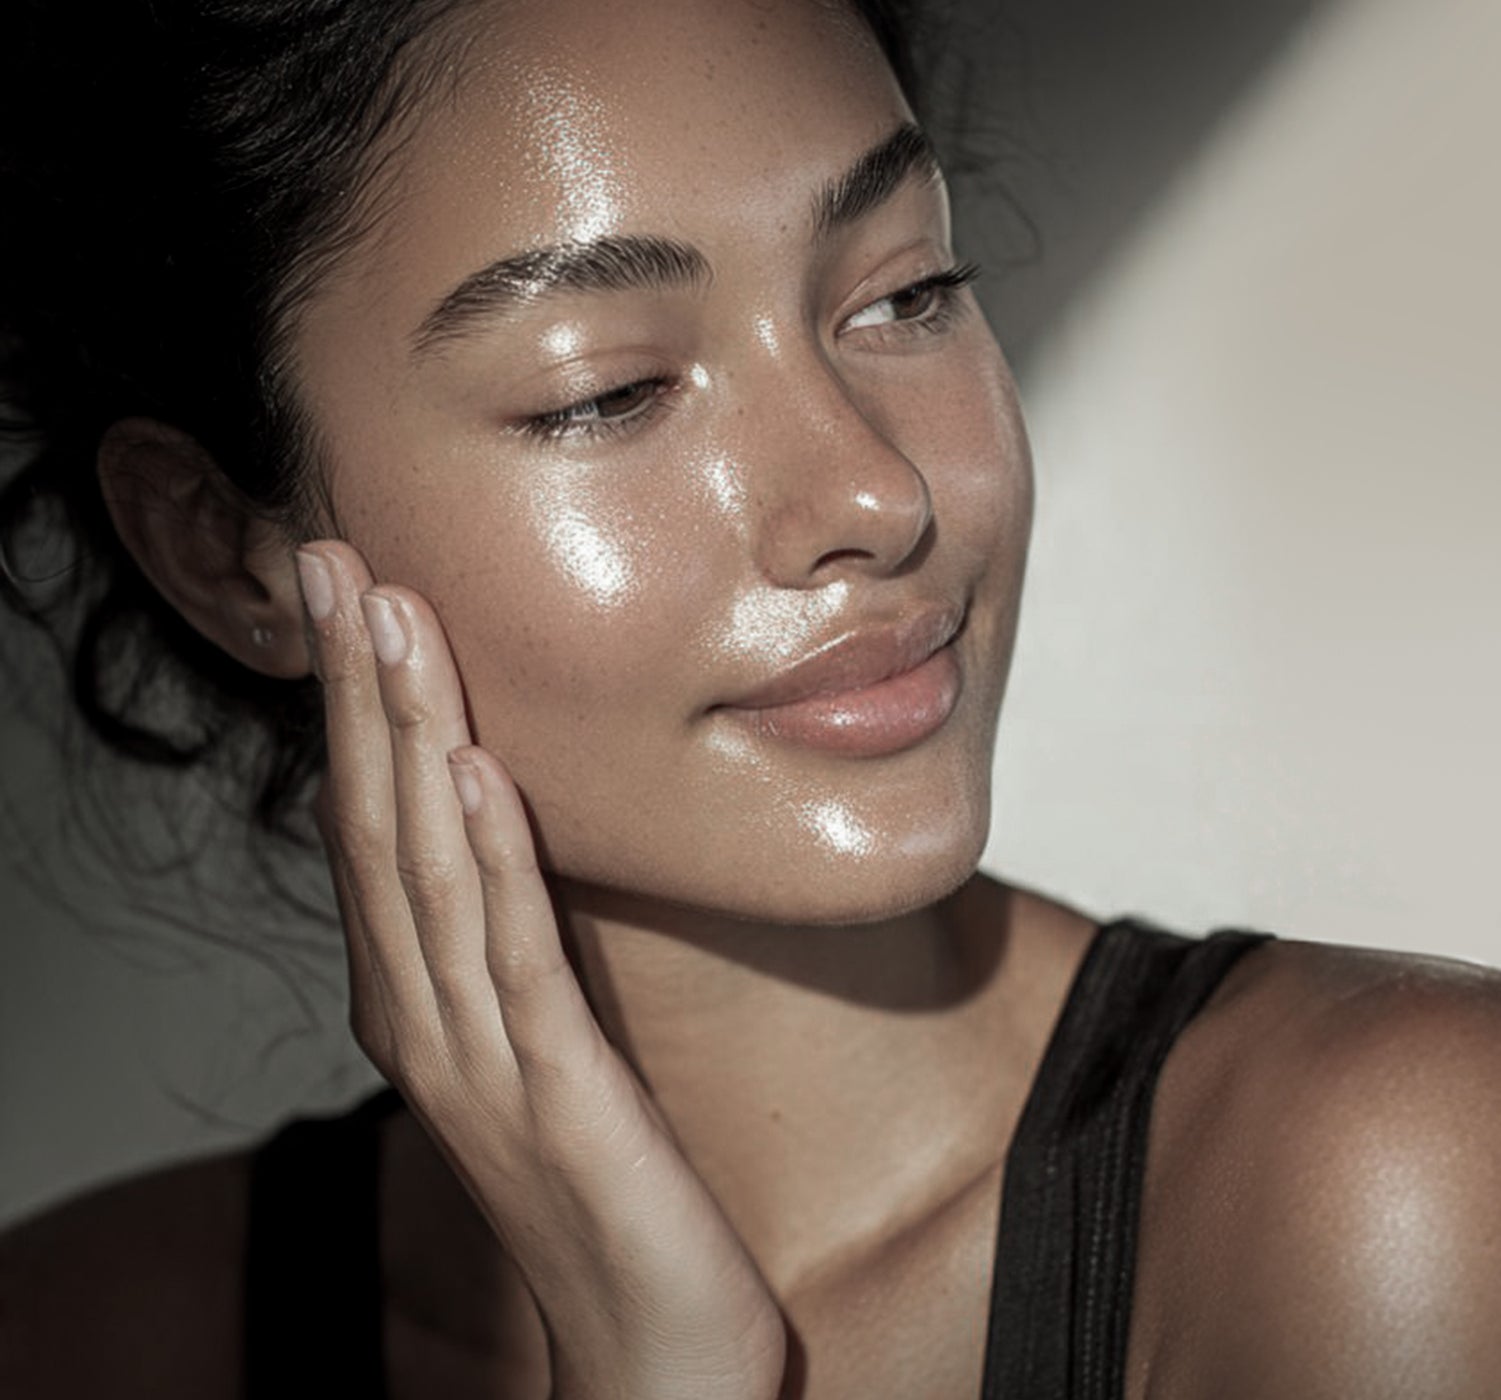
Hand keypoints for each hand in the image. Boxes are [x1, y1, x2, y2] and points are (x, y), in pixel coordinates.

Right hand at [296, 541, 786, 1399]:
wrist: (648, 1350)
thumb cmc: (606, 1198)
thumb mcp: (547, 1052)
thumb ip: (513, 955)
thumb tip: (501, 847)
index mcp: (424, 1006)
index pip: (373, 831)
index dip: (356, 707)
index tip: (351, 591)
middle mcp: (427, 1023)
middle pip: (373, 826)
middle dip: (354, 686)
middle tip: (329, 556)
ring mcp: (479, 1061)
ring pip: (423, 870)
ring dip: (402, 734)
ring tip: (388, 617)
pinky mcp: (555, 1094)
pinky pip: (511, 956)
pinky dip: (486, 856)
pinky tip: (469, 769)